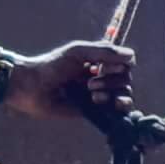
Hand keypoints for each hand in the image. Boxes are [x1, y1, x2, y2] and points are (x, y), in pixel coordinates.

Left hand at [1, 41, 136, 119]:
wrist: (33, 88)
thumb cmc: (52, 66)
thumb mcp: (79, 52)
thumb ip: (105, 51)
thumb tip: (131, 55)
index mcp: (99, 61)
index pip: (125, 62)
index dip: (119, 65)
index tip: (102, 65)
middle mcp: (102, 78)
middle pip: (126, 78)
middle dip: (112, 80)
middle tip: (90, 82)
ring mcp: (100, 95)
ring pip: (125, 93)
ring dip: (112, 91)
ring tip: (92, 94)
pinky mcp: (96, 111)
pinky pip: (119, 110)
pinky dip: (120, 105)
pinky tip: (106, 102)